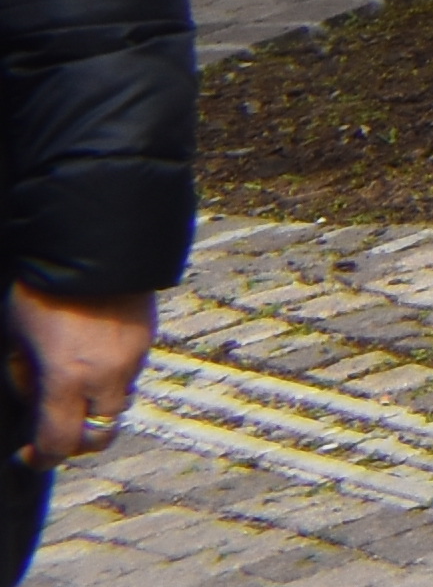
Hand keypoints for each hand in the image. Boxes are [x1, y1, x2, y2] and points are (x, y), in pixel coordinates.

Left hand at [10, 285, 154, 469]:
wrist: (93, 243)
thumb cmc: (43, 289)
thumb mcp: (16, 338)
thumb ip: (27, 377)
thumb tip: (37, 398)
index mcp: (66, 379)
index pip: (60, 443)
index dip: (42, 458)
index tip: (30, 455)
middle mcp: (106, 375)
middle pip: (100, 435)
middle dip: (78, 441)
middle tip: (57, 429)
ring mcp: (132, 357)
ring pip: (118, 402)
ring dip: (97, 404)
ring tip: (76, 381)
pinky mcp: (148, 337)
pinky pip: (130, 371)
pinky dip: (112, 375)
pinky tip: (94, 352)